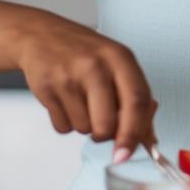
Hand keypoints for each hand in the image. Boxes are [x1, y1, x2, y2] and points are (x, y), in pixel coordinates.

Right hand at [13, 12, 157, 162]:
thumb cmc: (84, 53)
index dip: (136, 133)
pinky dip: (65, 122)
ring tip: (79, 100)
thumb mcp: (116, 65)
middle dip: (105, 136)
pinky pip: (62, 127)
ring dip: (84, 125)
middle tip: (101, 125)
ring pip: (83, 129)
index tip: (128, 154)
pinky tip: (64, 100)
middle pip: (107, 124)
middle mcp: (95, 65)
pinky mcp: (46, 88)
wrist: (40, 35)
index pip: (137, 101)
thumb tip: (149, 141)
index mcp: (120, 58)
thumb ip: (136, 101)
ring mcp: (69, 76)